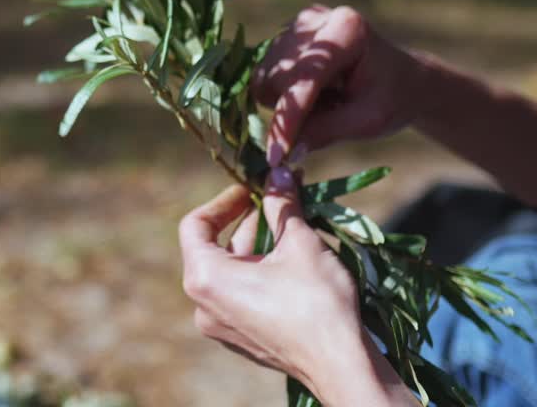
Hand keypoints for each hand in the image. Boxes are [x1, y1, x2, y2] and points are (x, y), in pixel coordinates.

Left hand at [179, 168, 413, 404]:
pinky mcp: (241, 338)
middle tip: (279, 201)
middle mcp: (203, 305)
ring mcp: (221, 326)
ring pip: (231, 272)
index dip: (224, 200)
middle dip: (249, 221)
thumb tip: (278, 172)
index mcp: (204, 278)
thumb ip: (282, 204)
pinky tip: (292, 262)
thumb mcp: (299, 242)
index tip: (252, 189)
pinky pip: (241, 295)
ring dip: (258, 246)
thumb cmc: (316, 301)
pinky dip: (260, 273)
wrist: (341, 365)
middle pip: (215, 248)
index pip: (195, 225)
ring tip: (291, 226)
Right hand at [253, 5, 426, 162]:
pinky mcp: (285, 34)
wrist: (402, 78)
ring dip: (285, 101)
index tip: (275, 156)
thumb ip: (325, 132)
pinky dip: (281, 93)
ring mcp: (297, 24)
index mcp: (346, 30)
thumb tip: (284, 153)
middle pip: (275, 76)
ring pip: (263, 76)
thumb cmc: (392, 99)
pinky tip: (311, 92)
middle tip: (329, 114)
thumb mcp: (368, 122)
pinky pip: (263, 74)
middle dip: (290, 108)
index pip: (303, 79)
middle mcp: (315, 19)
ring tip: (324, 101)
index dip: (288, 120)